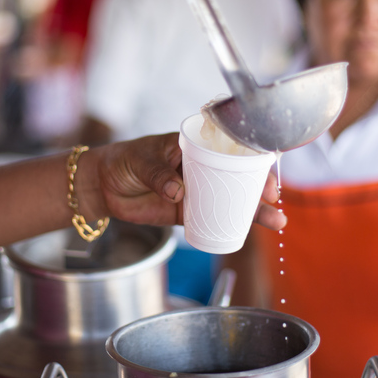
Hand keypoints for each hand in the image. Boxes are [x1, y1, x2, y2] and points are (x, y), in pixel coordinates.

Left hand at [86, 133, 287, 229]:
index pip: (229, 149)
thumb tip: (179, 192)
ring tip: (276, 222)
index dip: (250, 160)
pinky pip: (212, 218)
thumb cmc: (122, 161)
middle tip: (273, 200)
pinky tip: (246, 232)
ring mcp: (195, 190)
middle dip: (259, 188)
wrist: (101, 186)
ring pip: (230, 199)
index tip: (264, 172)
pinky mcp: (185, 211)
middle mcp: (199, 167)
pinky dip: (229, 225)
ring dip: (252, 211)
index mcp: (193, 146)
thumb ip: (159, 174)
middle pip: (237, 176)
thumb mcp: (141, 161)